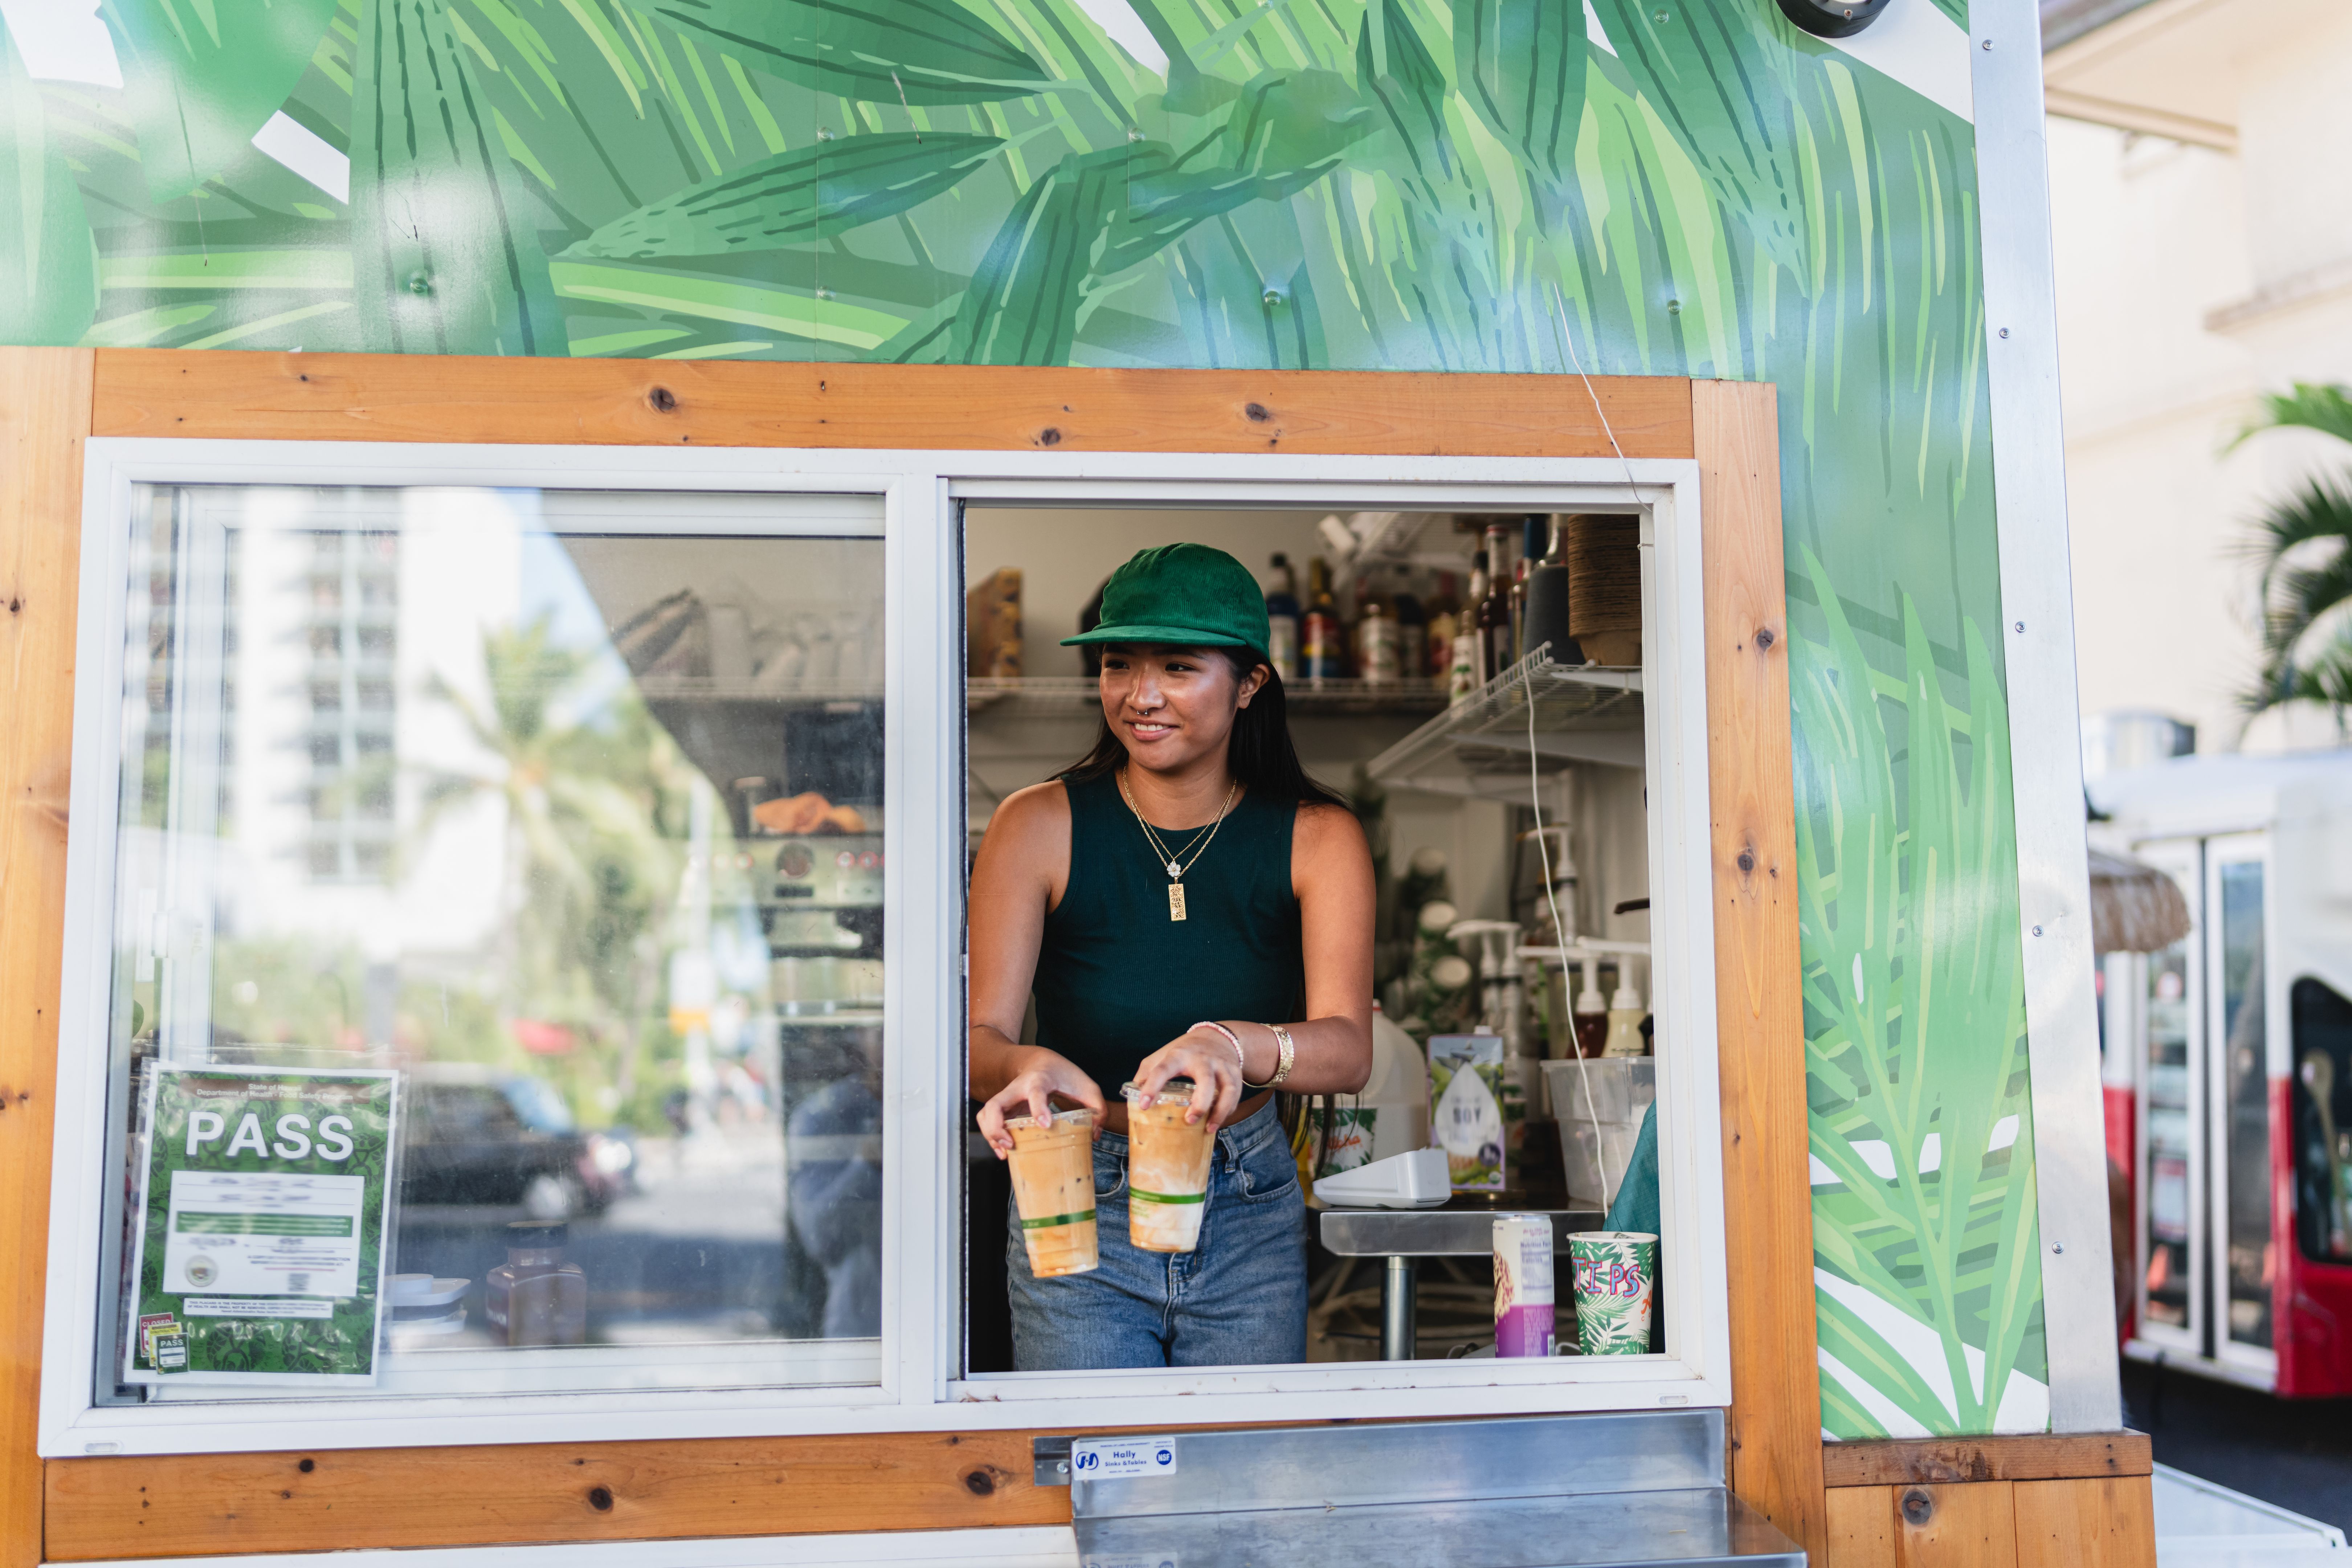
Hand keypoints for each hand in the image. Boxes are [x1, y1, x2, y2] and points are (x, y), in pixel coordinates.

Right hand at [976, 1053, 1104, 1156]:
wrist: (1041, 1061)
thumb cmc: (1063, 1074)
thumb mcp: (1086, 1086)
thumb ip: (1097, 1107)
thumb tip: (1094, 1134)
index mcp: (1040, 1080)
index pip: (1036, 1092)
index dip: (1038, 1108)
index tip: (1045, 1124)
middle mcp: (1018, 1088)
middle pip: (995, 1103)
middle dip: (996, 1127)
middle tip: (1010, 1144)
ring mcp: (1007, 1098)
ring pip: (985, 1113)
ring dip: (990, 1134)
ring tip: (1005, 1151)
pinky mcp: (1003, 1108)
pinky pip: (988, 1121)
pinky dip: (991, 1137)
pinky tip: (1003, 1151)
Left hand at [1132, 1026, 1246, 1134]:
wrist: (1217, 1036)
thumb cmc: (1185, 1051)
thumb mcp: (1163, 1055)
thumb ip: (1146, 1073)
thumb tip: (1131, 1097)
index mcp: (1178, 1055)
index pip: (1163, 1070)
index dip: (1152, 1087)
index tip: (1144, 1105)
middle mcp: (1202, 1059)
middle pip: (1205, 1079)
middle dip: (1199, 1103)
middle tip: (1189, 1121)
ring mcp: (1222, 1065)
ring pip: (1227, 1088)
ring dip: (1220, 1111)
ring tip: (1209, 1129)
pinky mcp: (1235, 1073)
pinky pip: (1235, 1095)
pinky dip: (1228, 1110)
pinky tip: (1218, 1121)